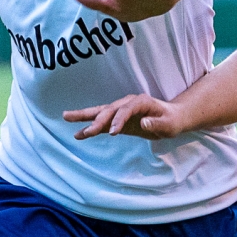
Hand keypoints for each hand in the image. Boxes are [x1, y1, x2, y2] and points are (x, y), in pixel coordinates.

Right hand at [63, 93, 188, 140]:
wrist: (171, 118)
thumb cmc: (171, 121)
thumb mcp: (168, 125)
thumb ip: (157, 124)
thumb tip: (143, 122)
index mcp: (140, 102)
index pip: (126, 109)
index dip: (118, 120)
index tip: (113, 133)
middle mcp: (127, 103)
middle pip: (109, 110)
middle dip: (96, 120)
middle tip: (86, 132)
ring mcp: (120, 111)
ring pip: (100, 112)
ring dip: (84, 116)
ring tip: (66, 117)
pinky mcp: (117, 120)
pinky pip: (102, 123)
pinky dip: (89, 127)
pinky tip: (78, 134)